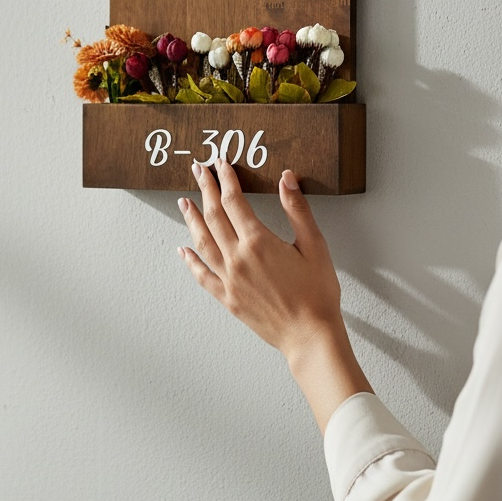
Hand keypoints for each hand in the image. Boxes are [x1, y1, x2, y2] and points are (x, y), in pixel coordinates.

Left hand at [178, 158, 371, 431]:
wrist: (310, 335)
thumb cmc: (317, 293)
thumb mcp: (315, 246)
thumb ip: (298, 210)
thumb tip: (287, 179)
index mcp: (258, 242)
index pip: (234, 201)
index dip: (225, 179)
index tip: (220, 164)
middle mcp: (237, 257)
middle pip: (214, 215)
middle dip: (204, 189)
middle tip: (197, 170)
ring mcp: (228, 278)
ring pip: (202, 242)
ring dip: (192, 219)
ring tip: (184, 202)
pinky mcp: (226, 297)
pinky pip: (202, 275)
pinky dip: (190, 261)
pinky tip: (184, 250)